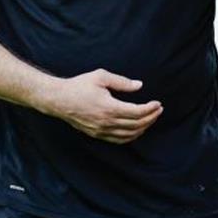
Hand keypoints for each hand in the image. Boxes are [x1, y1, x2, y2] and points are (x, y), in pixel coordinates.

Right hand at [41, 69, 161, 143]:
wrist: (59, 99)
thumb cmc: (79, 85)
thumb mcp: (101, 77)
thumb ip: (121, 82)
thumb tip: (139, 85)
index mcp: (109, 107)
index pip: (137, 112)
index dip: (150, 109)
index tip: (158, 103)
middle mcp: (107, 122)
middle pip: (136, 124)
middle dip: (151, 118)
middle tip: (159, 110)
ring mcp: (102, 130)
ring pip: (129, 135)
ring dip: (143, 128)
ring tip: (151, 118)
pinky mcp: (97, 134)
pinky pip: (119, 140)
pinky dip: (131, 136)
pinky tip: (137, 130)